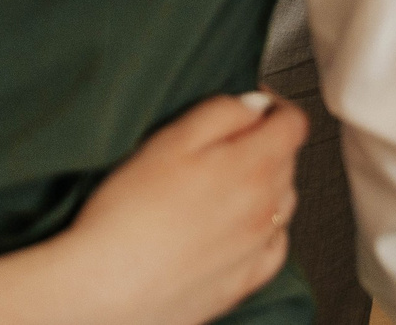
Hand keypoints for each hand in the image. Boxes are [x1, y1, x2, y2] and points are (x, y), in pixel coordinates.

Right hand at [0, 92, 307, 324]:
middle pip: (286, 160)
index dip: (273, 107)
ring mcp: (259, 247)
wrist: (102, 289)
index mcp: (255, 165)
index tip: (253, 106)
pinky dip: (261, 233)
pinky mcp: (243, 282)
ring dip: (261, 188)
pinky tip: (231, 231)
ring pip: (281, 203)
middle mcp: (267, 207)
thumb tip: (255, 105)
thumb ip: (222, 112)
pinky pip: (272, 248)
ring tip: (214, 192)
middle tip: (220, 148)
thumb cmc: (128, 216)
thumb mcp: (172, 140)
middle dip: (261, 144)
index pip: (293, 122)